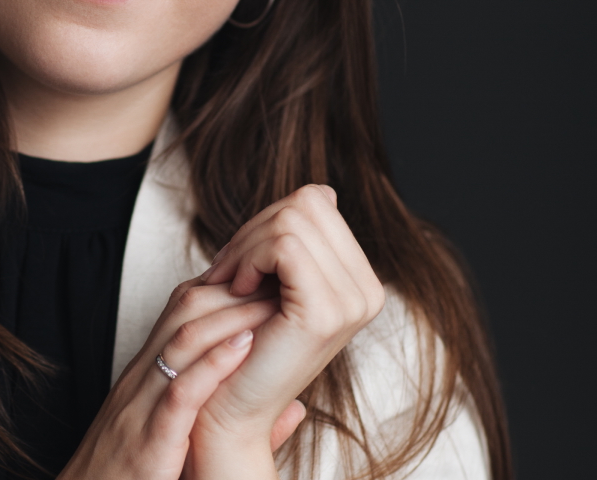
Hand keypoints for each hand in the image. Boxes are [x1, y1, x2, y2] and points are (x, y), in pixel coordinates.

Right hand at [59, 279, 277, 479]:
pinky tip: (245, 348)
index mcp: (148, 372)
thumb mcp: (178, 436)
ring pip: (183, 340)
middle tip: (276, 280)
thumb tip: (296, 411)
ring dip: (231, 317)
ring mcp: (143, 404)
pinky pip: (181, 392)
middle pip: (184, 310)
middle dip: (234, 290)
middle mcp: (143, 377)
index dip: (227, 287)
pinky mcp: (150, 437)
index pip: (184, 308)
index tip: (267, 281)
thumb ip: (233, 420)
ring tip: (271, 304)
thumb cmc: (135, 473)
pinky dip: (214, 364)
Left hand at [187, 185, 384, 470]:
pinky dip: (249, 257)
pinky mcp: (325, 313)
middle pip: (305, 202)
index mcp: (361, 279)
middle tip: (228, 269)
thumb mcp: (280, 280)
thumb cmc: (244, 340)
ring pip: (291, 219)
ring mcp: (352, 303)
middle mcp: (368, 290)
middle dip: (254, 228)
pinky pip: (283, 245)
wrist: (230, 405)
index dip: (268, 218)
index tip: (242, 256)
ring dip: (246, 245)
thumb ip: (301, 238)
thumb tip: (324, 190)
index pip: (316, 200)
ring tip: (232, 281)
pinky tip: (238, 288)